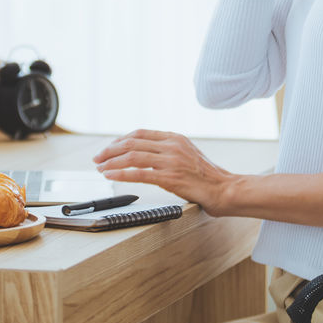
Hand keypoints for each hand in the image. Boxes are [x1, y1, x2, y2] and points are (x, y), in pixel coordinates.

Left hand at [92, 130, 238, 215]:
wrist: (225, 189)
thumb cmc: (207, 177)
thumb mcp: (188, 154)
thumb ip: (168, 151)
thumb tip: (145, 154)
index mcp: (175, 138)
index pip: (140, 133)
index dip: (120, 139)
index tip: (109, 147)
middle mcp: (172, 145)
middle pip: (132, 142)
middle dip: (110, 150)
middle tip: (98, 158)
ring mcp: (171, 161)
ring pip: (132, 156)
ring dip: (112, 162)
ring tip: (100, 168)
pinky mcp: (170, 178)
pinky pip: (139, 174)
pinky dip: (121, 174)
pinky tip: (111, 176)